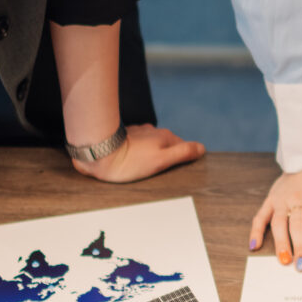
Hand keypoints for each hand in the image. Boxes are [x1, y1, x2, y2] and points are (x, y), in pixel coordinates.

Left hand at [70, 123, 205, 183]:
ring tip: (143, 167)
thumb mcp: (161, 161)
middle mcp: (152, 131)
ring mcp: (137, 133)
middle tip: (159, 170)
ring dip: (150, 153)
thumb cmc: (130, 161)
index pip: (183, 146)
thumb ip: (183, 154)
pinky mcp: (123, 136)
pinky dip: (136, 152)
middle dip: (165, 155)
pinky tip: (130, 160)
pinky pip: (136, 144)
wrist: (100, 153)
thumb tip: (202, 148)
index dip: (182, 158)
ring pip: (150, 143)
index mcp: (165, 136)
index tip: (177, 169)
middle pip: (166, 144)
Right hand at [248, 168, 301, 269]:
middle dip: (300, 247)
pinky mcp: (270, 200)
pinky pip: (260, 216)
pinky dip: (256, 231)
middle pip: (298, 226)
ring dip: (280, 243)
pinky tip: (254, 246)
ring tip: (284, 260)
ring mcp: (282, 199)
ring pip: (278, 223)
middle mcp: (298, 198)